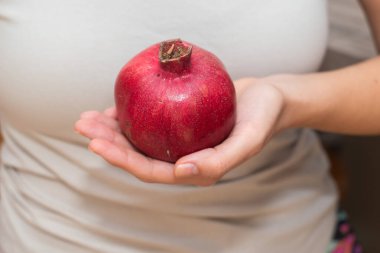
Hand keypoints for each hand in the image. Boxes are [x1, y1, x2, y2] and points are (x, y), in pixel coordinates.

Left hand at [74, 78, 285, 185]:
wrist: (270, 98)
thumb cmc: (262, 117)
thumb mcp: (249, 139)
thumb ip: (219, 161)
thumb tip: (181, 171)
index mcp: (196, 169)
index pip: (152, 171)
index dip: (123, 160)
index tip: (97, 142)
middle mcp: (184, 158)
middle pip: (138, 156)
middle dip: (108, 144)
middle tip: (83, 125)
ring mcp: (180, 141)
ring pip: (139, 140)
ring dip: (111, 131)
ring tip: (87, 117)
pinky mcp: (180, 123)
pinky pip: (150, 121)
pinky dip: (129, 116)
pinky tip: (111, 108)